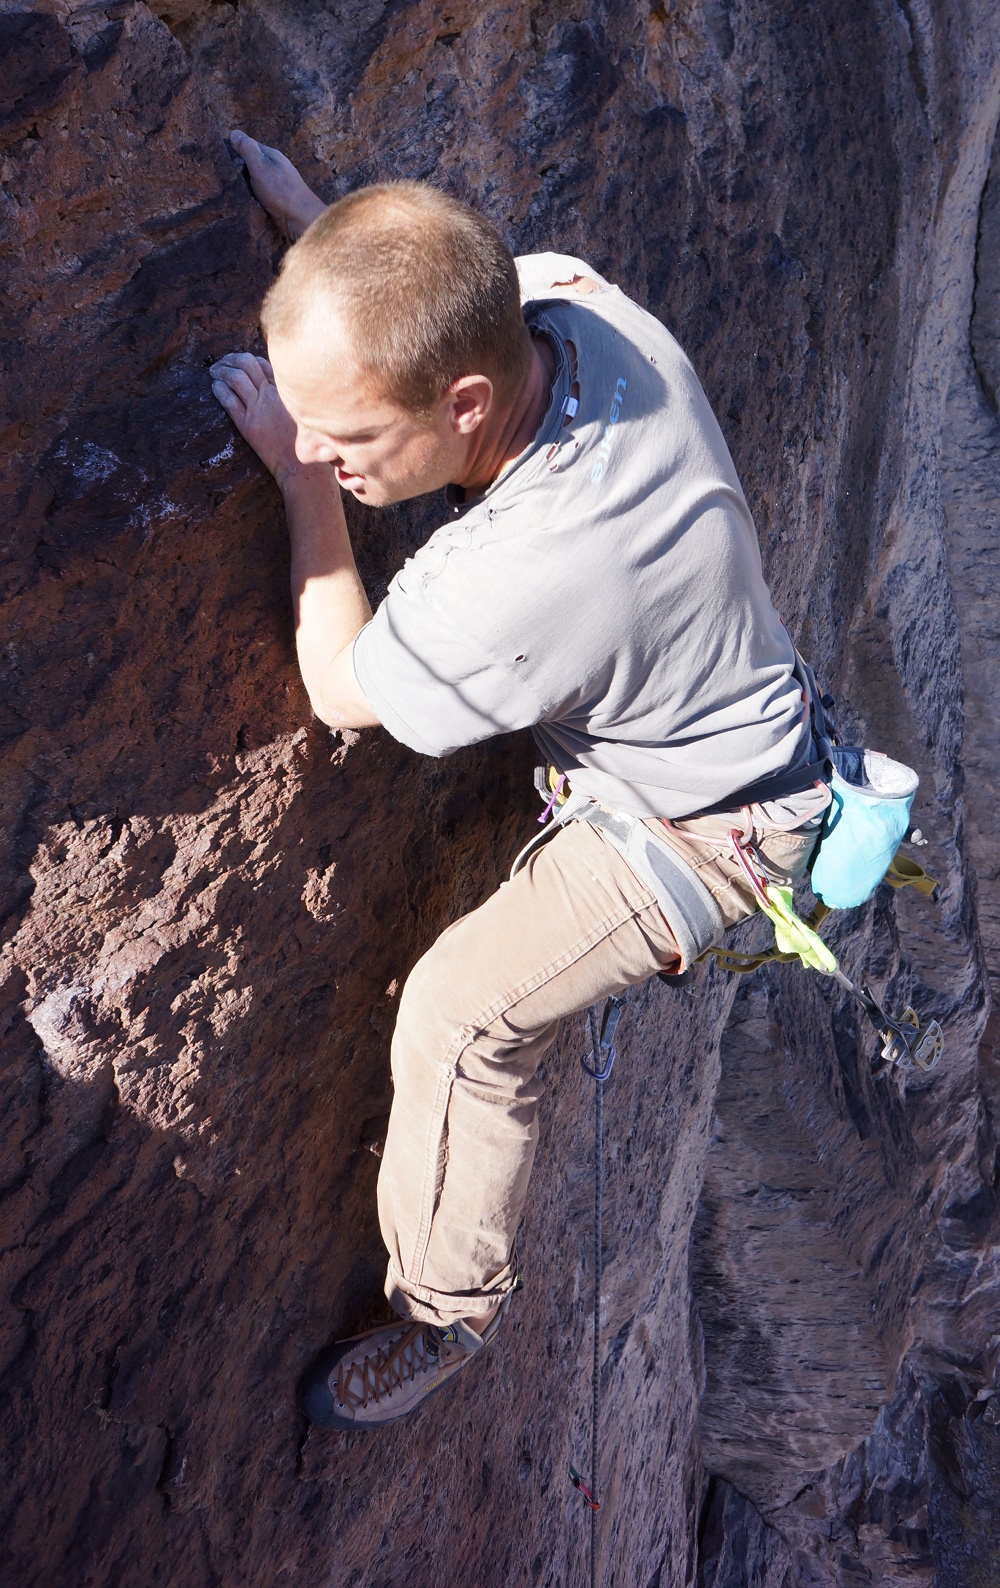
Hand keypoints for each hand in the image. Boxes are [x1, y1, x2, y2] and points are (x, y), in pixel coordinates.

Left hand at [210, 353, 300, 481]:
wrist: (300, 465)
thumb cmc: (305, 443)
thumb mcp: (304, 412)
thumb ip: (294, 398)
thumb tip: (283, 389)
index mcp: (285, 391)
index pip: (263, 364)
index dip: (249, 360)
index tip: (241, 362)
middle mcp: (271, 395)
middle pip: (247, 364)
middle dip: (231, 359)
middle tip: (223, 362)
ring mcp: (259, 409)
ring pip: (236, 378)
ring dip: (222, 371)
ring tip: (214, 372)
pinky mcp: (248, 425)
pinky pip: (229, 401)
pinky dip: (219, 390)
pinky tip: (215, 387)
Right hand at [228, 130, 326, 239]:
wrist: (301, 220)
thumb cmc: (281, 191)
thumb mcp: (261, 166)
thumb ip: (248, 150)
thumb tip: (233, 132)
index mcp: (271, 155)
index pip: (247, 146)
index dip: (232, 150)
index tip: (217, 157)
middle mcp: (273, 168)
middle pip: (249, 163)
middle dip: (236, 168)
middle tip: (217, 175)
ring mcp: (275, 184)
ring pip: (252, 180)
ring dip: (241, 184)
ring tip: (224, 188)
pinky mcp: (274, 201)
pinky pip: (257, 194)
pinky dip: (249, 196)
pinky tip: (239, 200)